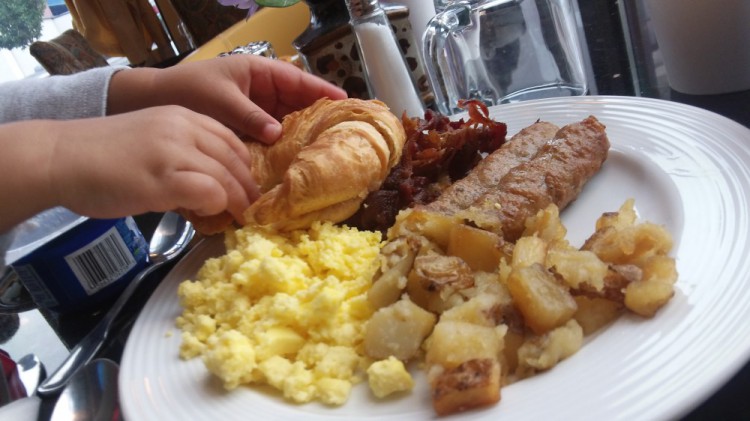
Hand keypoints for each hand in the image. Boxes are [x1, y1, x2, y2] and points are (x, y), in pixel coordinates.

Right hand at [0, 106, 257, 232]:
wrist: (59, 157)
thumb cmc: (99, 155)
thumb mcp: (150, 139)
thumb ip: (180, 152)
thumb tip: (207, 182)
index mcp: (181, 116)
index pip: (231, 139)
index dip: (245, 166)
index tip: (248, 186)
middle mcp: (182, 129)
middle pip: (235, 159)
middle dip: (248, 187)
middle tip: (252, 208)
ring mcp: (173, 152)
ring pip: (227, 177)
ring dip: (237, 201)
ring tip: (237, 217)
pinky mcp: (163, 179)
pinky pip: (209, 193)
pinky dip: (215, 207)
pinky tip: (206, 216)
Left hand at [107, 55, 347, 143]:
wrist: (153, 104)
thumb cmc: (188, 91)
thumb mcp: (220, 101)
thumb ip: (250, 116)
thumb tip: (278, 134)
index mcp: (258, 73)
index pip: (297, 80)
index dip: (321, 91)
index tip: (344, 101)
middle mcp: (261, 91)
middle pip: (297, 103)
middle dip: (318, 115)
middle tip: (342, 131)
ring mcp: (254, 110)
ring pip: (286, 121)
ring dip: (302, 134)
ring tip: (326, 148)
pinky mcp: (246, 129)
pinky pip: (271, 136)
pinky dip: (282, 146)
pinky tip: (295, 159)